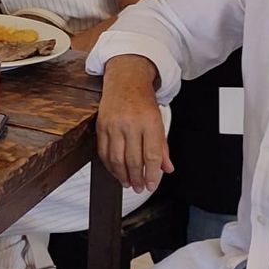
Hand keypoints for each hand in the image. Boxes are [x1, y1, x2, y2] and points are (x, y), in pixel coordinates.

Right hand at [96, 55, 171, 192]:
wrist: (125, 80)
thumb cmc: (143, 101)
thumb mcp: (158, 121)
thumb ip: (162, 147)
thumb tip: (167, 169)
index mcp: (149, 122)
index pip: (151, 155)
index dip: (151, 174)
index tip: (151, 185)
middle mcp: (131, 123)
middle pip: (133, 159)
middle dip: (137, 178)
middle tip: (139, 188)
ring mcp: (114, 125)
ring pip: (116, 158)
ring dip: (122, 175)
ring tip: (128, 183)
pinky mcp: (101, 125)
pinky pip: (103, 151)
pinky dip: (109, 165)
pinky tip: (115, 171)